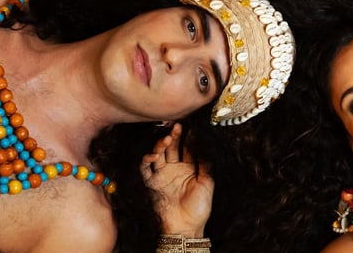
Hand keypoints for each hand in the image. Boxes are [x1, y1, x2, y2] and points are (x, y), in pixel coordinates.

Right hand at [140, 123, 212, 237]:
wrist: (186, 226)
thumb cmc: (199, 207)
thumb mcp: (207, 183)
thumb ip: (205, 164)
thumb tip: (206, 144)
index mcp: (190, 168)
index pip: (187, 148)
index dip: (188, 137)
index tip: (190, 126)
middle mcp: (175, 169)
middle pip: (172, 147)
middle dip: (174, 136)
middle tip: (176, 126)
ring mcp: (162, 175)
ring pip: (159, 154)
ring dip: (161, 145)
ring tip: (167, 138)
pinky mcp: (151, 182)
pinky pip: (145, 168)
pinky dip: (147, 159)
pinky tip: (154, 154)